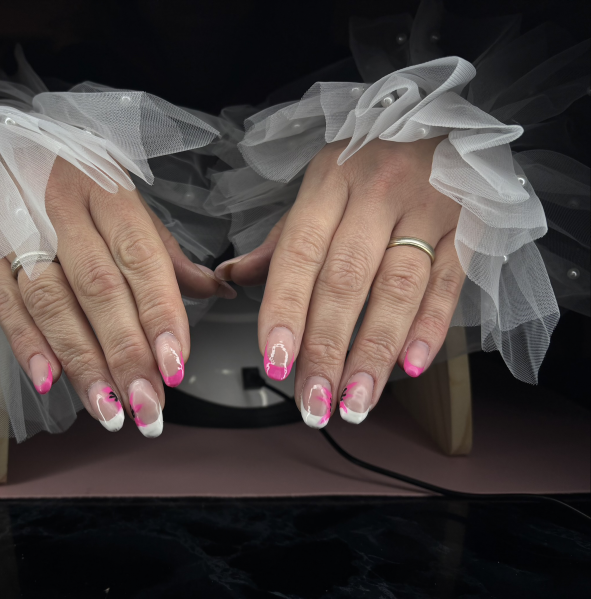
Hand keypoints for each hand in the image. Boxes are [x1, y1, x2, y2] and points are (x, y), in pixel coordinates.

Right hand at [0, 157, 234, 436]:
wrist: (2, 143)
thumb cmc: (77, 183)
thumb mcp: (126, 204)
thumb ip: (166, 255)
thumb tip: (219, 291)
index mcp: (108, 191)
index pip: (140, 257)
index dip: (160, 314)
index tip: (175, 365)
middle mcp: (62, 206)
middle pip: (98, 287)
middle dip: (125, 353)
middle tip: (147, 404)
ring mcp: (15, 225)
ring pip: (51, 302)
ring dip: (82, 362)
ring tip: (109, 408)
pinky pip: (1, 300)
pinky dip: (26, 343)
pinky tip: (50, 381)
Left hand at [216, 138, 463, 425]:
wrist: (444, 118)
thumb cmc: (371, 161)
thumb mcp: (320, 185)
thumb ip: (282, 239)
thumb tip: (233, 279)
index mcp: (329, 181)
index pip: (299, 254)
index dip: (284, 312)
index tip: (275, 364)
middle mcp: (376, 192)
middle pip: (345, 281)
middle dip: (326, 349)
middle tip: (313, 401)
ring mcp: (426, 208)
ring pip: (397, 289)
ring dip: (374, 352)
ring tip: (354, 401)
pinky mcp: (467, 225)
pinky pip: (448, 283)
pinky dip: (430, 328)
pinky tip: (409, 366)